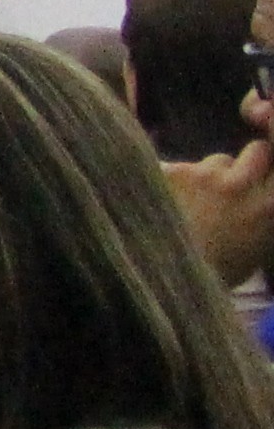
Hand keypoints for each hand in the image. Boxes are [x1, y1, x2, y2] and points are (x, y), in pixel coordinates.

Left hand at [173, 140, 273, 290]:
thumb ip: (265, 215)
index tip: (265, 174)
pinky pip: (180, 169)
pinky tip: (168, 204)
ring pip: (216, 161)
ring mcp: (205, 175)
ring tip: (194, 204)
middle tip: (234, 179)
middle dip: (249, 160)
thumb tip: (264, 195)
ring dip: (210, 175)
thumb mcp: (259, 248)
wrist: (165, 277)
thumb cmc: (218, 272)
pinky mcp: (172, 172)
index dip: (272, 169)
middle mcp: (242, 185)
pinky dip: (175, 182)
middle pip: (258, 150)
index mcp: (269, 206)